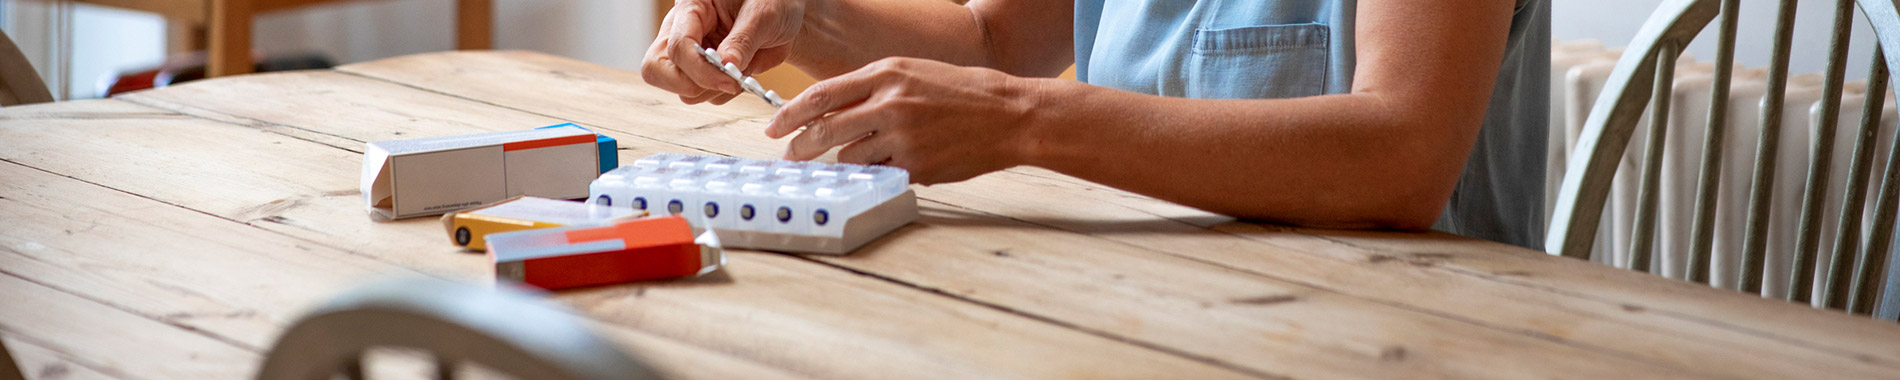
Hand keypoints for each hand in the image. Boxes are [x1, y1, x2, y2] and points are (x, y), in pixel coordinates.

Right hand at [641, 0, 802, 104]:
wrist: (784, 15)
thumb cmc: (773, 2)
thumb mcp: (763, 14)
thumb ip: (742, 40)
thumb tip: (725, 65)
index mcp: (691, 7)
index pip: (678, 46)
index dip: (700, 70)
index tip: (729, 81)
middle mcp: (683, 30)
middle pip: (657, 70)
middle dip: (690, 85)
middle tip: (727, 84)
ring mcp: (690, 54)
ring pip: (682, 90)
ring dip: (714, 90)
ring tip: (744, 70)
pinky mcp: (703, 72)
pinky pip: (703, 96)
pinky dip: (725, 94)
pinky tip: (743, 75)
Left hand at [765, 57, 1038, 184]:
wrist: (1008, 114)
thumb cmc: (963, 92)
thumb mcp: (912, 72)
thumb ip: (871, 88)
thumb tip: (831, 110)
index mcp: (885, 74)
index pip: (821, 96)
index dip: (790, 114)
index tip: (774, 127)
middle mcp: (889, 104)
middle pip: (824, 131)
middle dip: (802, 148)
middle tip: (792, 156)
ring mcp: (901, 137)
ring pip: (849, 158)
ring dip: (846, 161)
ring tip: (859, 157)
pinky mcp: (915, 166)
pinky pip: (879, 174)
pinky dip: (877, 171)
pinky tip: (891, 163)